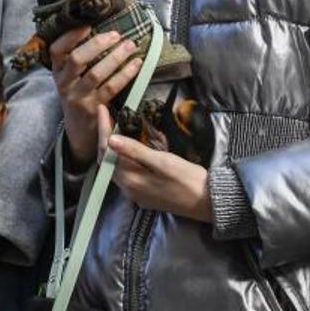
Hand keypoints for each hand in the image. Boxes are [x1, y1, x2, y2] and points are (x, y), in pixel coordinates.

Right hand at [50, 28, 142, 167]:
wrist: (79, 128)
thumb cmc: (79, 93)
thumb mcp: (71, 76)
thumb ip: (80, 57)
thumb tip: (105, 30)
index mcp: (57, 70)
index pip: (57, 50)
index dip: (71, 36)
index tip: (88, 24)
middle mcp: (64, 83)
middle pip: (77, 59)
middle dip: (97, 44)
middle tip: (116, 35)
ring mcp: (78, 97)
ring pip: (95, 74)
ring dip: (115, 58)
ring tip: (130, 45)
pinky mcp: (93, 108)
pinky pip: (111, 88)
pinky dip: (125, 74)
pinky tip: (136, 64)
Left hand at [98, 105, 211, 221]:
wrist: (207, 201)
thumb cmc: (187, 179)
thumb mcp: (162, 161)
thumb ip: (135, 151)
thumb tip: (110, 140)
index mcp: (130, 180)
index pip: (107, 151)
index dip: (103, 129)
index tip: (102, 109)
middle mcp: (128, 189)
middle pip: (107, 160)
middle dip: (105, 137)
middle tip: (107, 115)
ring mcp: (135, 194)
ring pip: (116, 167)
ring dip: (113, 148)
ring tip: (115, 127)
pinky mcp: (144, 195)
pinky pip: (126, 174)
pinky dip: (122, 158)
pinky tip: (128, 148)